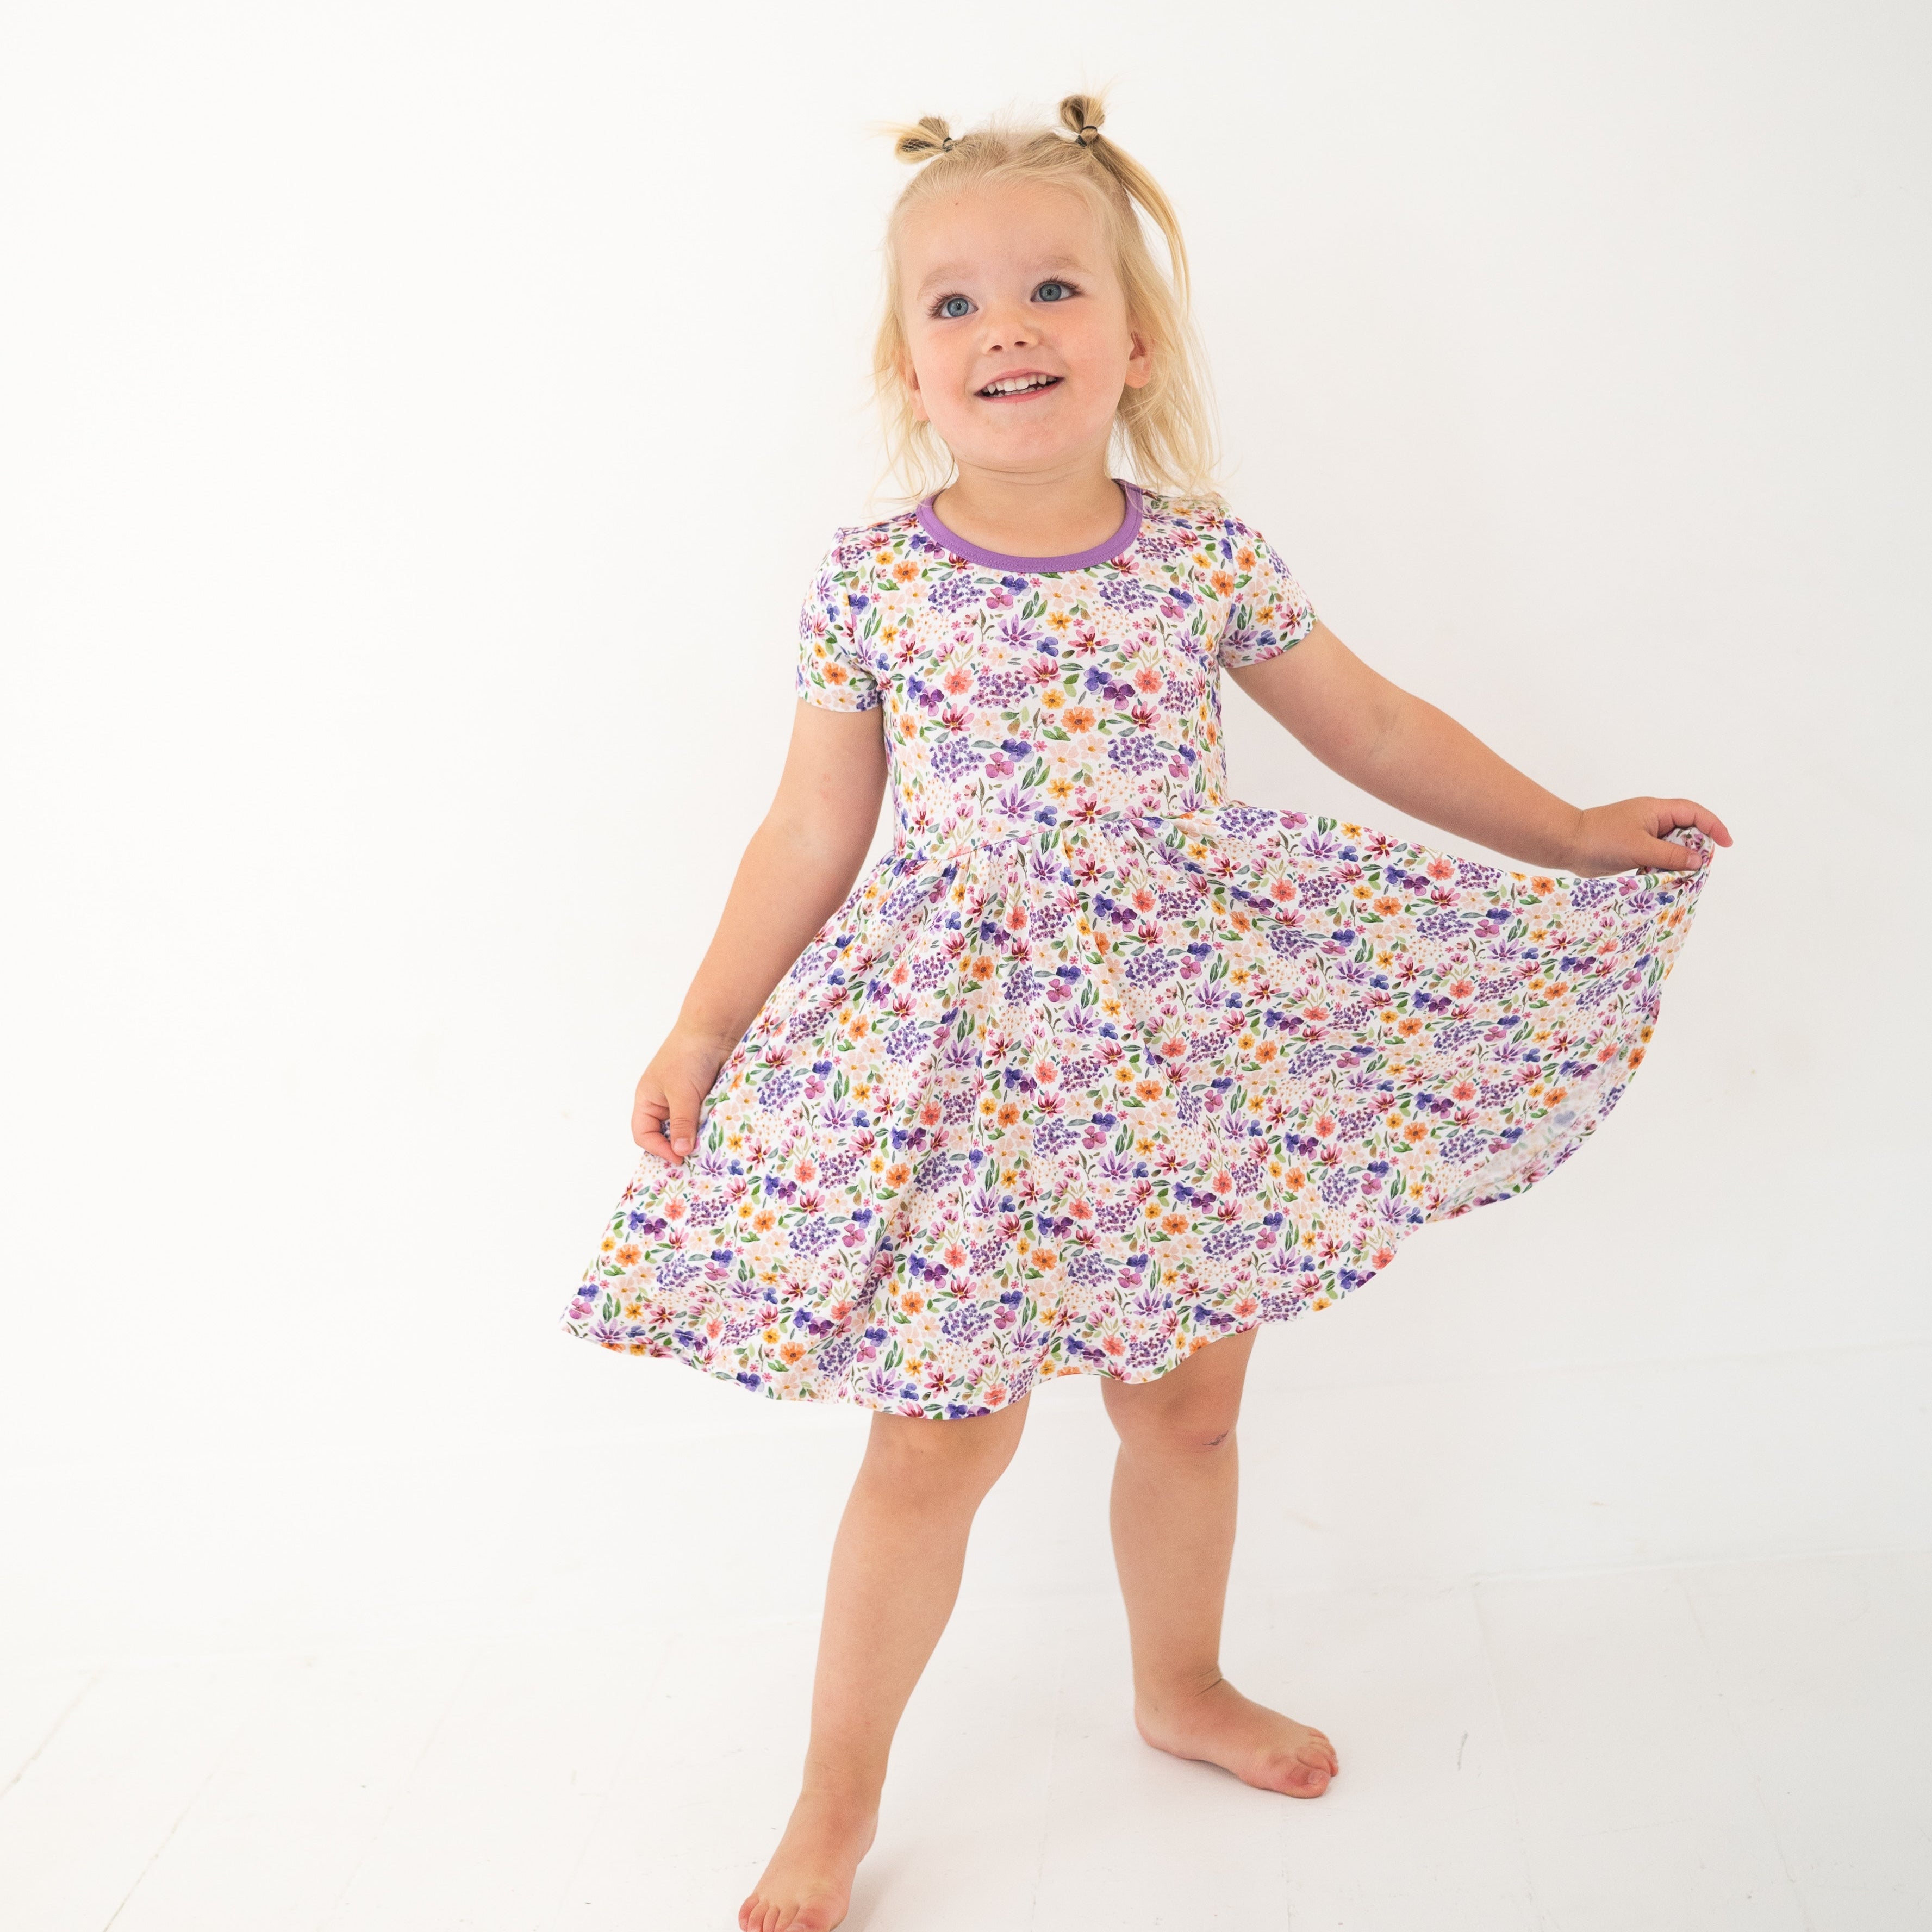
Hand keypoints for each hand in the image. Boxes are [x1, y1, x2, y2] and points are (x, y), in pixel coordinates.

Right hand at [632, 1024, 736, 1162]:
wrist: (716, 1031)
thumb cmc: (689, 1057)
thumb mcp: (682, 1093)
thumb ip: (681, 1123)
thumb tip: (681, 1152)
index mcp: (648, 1100)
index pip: (644, 1134)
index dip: (658, 1149)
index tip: (679, 1159)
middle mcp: (664, 1103)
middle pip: (666, 1136)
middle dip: (679, 1147)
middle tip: (695, 1161)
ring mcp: (685, 1102)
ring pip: (688, 1130)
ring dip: (698, 1138)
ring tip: (710, 1150)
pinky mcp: (704, 1100)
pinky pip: (704, 1121)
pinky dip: (710, 1128)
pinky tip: (720, 1135)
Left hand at [1565, 797, 1732, 877]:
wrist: (1567, 844)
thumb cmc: (1601, 839)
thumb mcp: (1640, 848)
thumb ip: (1671, 855)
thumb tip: (1699, 860)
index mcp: (1657, 810)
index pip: (1694, 813)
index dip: (1713, 826)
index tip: (1727, 844)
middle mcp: (1652, 819)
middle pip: (1686, 830)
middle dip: (1697, 847)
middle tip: (1701, 867)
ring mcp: (1642, 834)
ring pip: (1672, 845)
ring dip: (1680, 859)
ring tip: (1685, 876)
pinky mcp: (1633, 849)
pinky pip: (1658, 856)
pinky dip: (1664, 866)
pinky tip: (1666, 879)